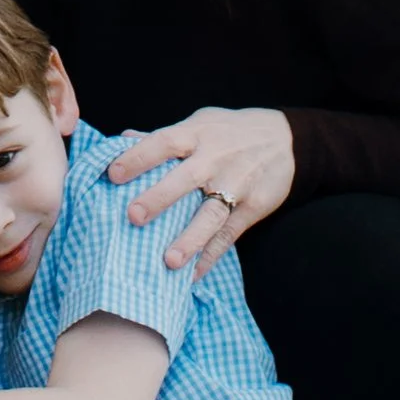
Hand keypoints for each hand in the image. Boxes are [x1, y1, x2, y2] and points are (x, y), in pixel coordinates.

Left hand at [110, 106, 293, 267]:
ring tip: (169, 261)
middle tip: (133, 217)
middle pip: (185, 179)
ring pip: (211, 214)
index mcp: (197, 134)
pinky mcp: (253, 207)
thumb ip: (164, 135)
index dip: (138, 156)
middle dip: (160, 198)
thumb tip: (123, 139)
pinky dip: (211, 256)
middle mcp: (215, 159)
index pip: (163, 142)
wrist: (286, 140)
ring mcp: (236, 184)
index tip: (113, 174)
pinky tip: (193, 276)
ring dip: (191, 238)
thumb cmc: (231, 131)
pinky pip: (229, 235)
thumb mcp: (200, 123)